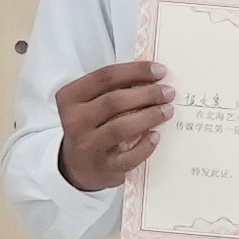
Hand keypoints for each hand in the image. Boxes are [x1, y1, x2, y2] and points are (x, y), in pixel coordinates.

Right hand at [54, 58, 175, 193]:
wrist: (78, 166)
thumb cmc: (91, 126)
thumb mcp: (92, 103)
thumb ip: (114, 88)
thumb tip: (151, 77)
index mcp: (70, 98)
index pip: (104, 77)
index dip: (135, 71)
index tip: (159, 71)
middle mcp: (75, 121)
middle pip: (114, 101)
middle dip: (147, 94)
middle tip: (168, 92)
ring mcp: (87, 146)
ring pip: (121, 127)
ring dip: (149, 116)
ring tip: (168, 110)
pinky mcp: (102, 167)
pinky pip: (128, 156)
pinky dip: (145, 146)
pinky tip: (156, 136)